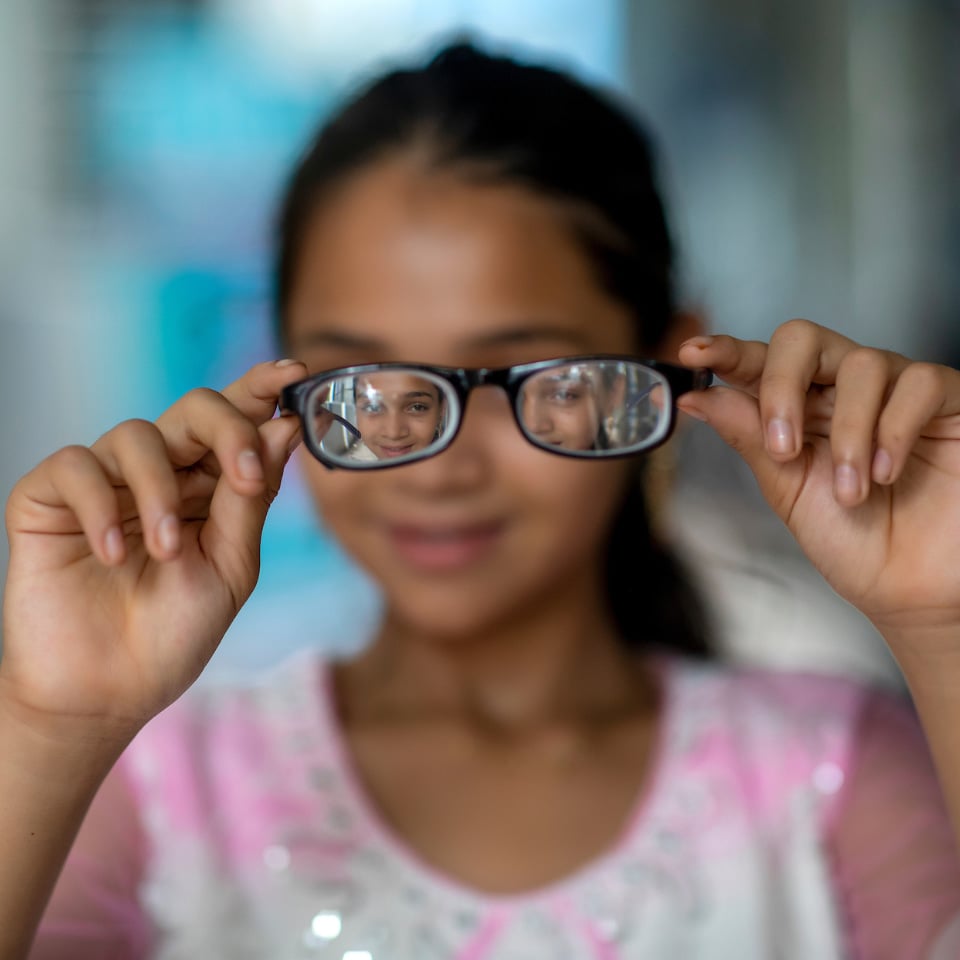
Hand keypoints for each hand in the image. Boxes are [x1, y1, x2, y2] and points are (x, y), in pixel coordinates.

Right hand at [1, 360, 305, 736]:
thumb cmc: (173, 632)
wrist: (106, 692)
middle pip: (192, 409)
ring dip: (161, 491)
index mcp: (207, 488)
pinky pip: (74, 465)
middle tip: (244, 477)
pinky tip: (110, 554)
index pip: (234, 421)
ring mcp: (104, 484)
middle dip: (226, 430)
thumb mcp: (229, 566)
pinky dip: (99, 505)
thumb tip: (282, 427)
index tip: (295, 371)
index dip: (260, 389)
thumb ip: (250, 498)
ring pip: (135, 434)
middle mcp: (159, 475)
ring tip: (166, 551)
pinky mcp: (48, 499)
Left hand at [676, 320, 959, 645]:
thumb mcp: (788, 490)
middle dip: (783, 385)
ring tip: (851, 492)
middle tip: (783, 447)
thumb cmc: (854, 540)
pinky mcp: (947, 402)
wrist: (912, 588)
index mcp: (797, 408)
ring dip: (849, 434)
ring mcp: (894, 392)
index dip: (726, 352)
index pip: (758, 362)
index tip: (693, 354)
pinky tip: (886, 474)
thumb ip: (749, 438)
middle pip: (803, 339)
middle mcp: (841, 391)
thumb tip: (696, 397)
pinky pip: (919, 384)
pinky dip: (895, 431)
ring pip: (862, 363)